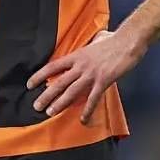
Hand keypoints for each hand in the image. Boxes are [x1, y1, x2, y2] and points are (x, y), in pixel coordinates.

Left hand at [27, 29, 146, 123]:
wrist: (128, 41)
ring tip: (50, 113)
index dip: (40, 75)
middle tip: (37, 106)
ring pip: (71, 91)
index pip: (53, 66)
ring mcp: (91, 74)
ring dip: (60, 103)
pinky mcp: (103, 81)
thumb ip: (92, 44)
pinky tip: (83, 120)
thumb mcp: (97, 40)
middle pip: (59, 82)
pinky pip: (93, 98)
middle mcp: (81, 66)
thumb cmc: (114, 39)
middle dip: (46, 95)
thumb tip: (96, 40)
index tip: (30, 84)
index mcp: (77, 55)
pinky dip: (87, 110)